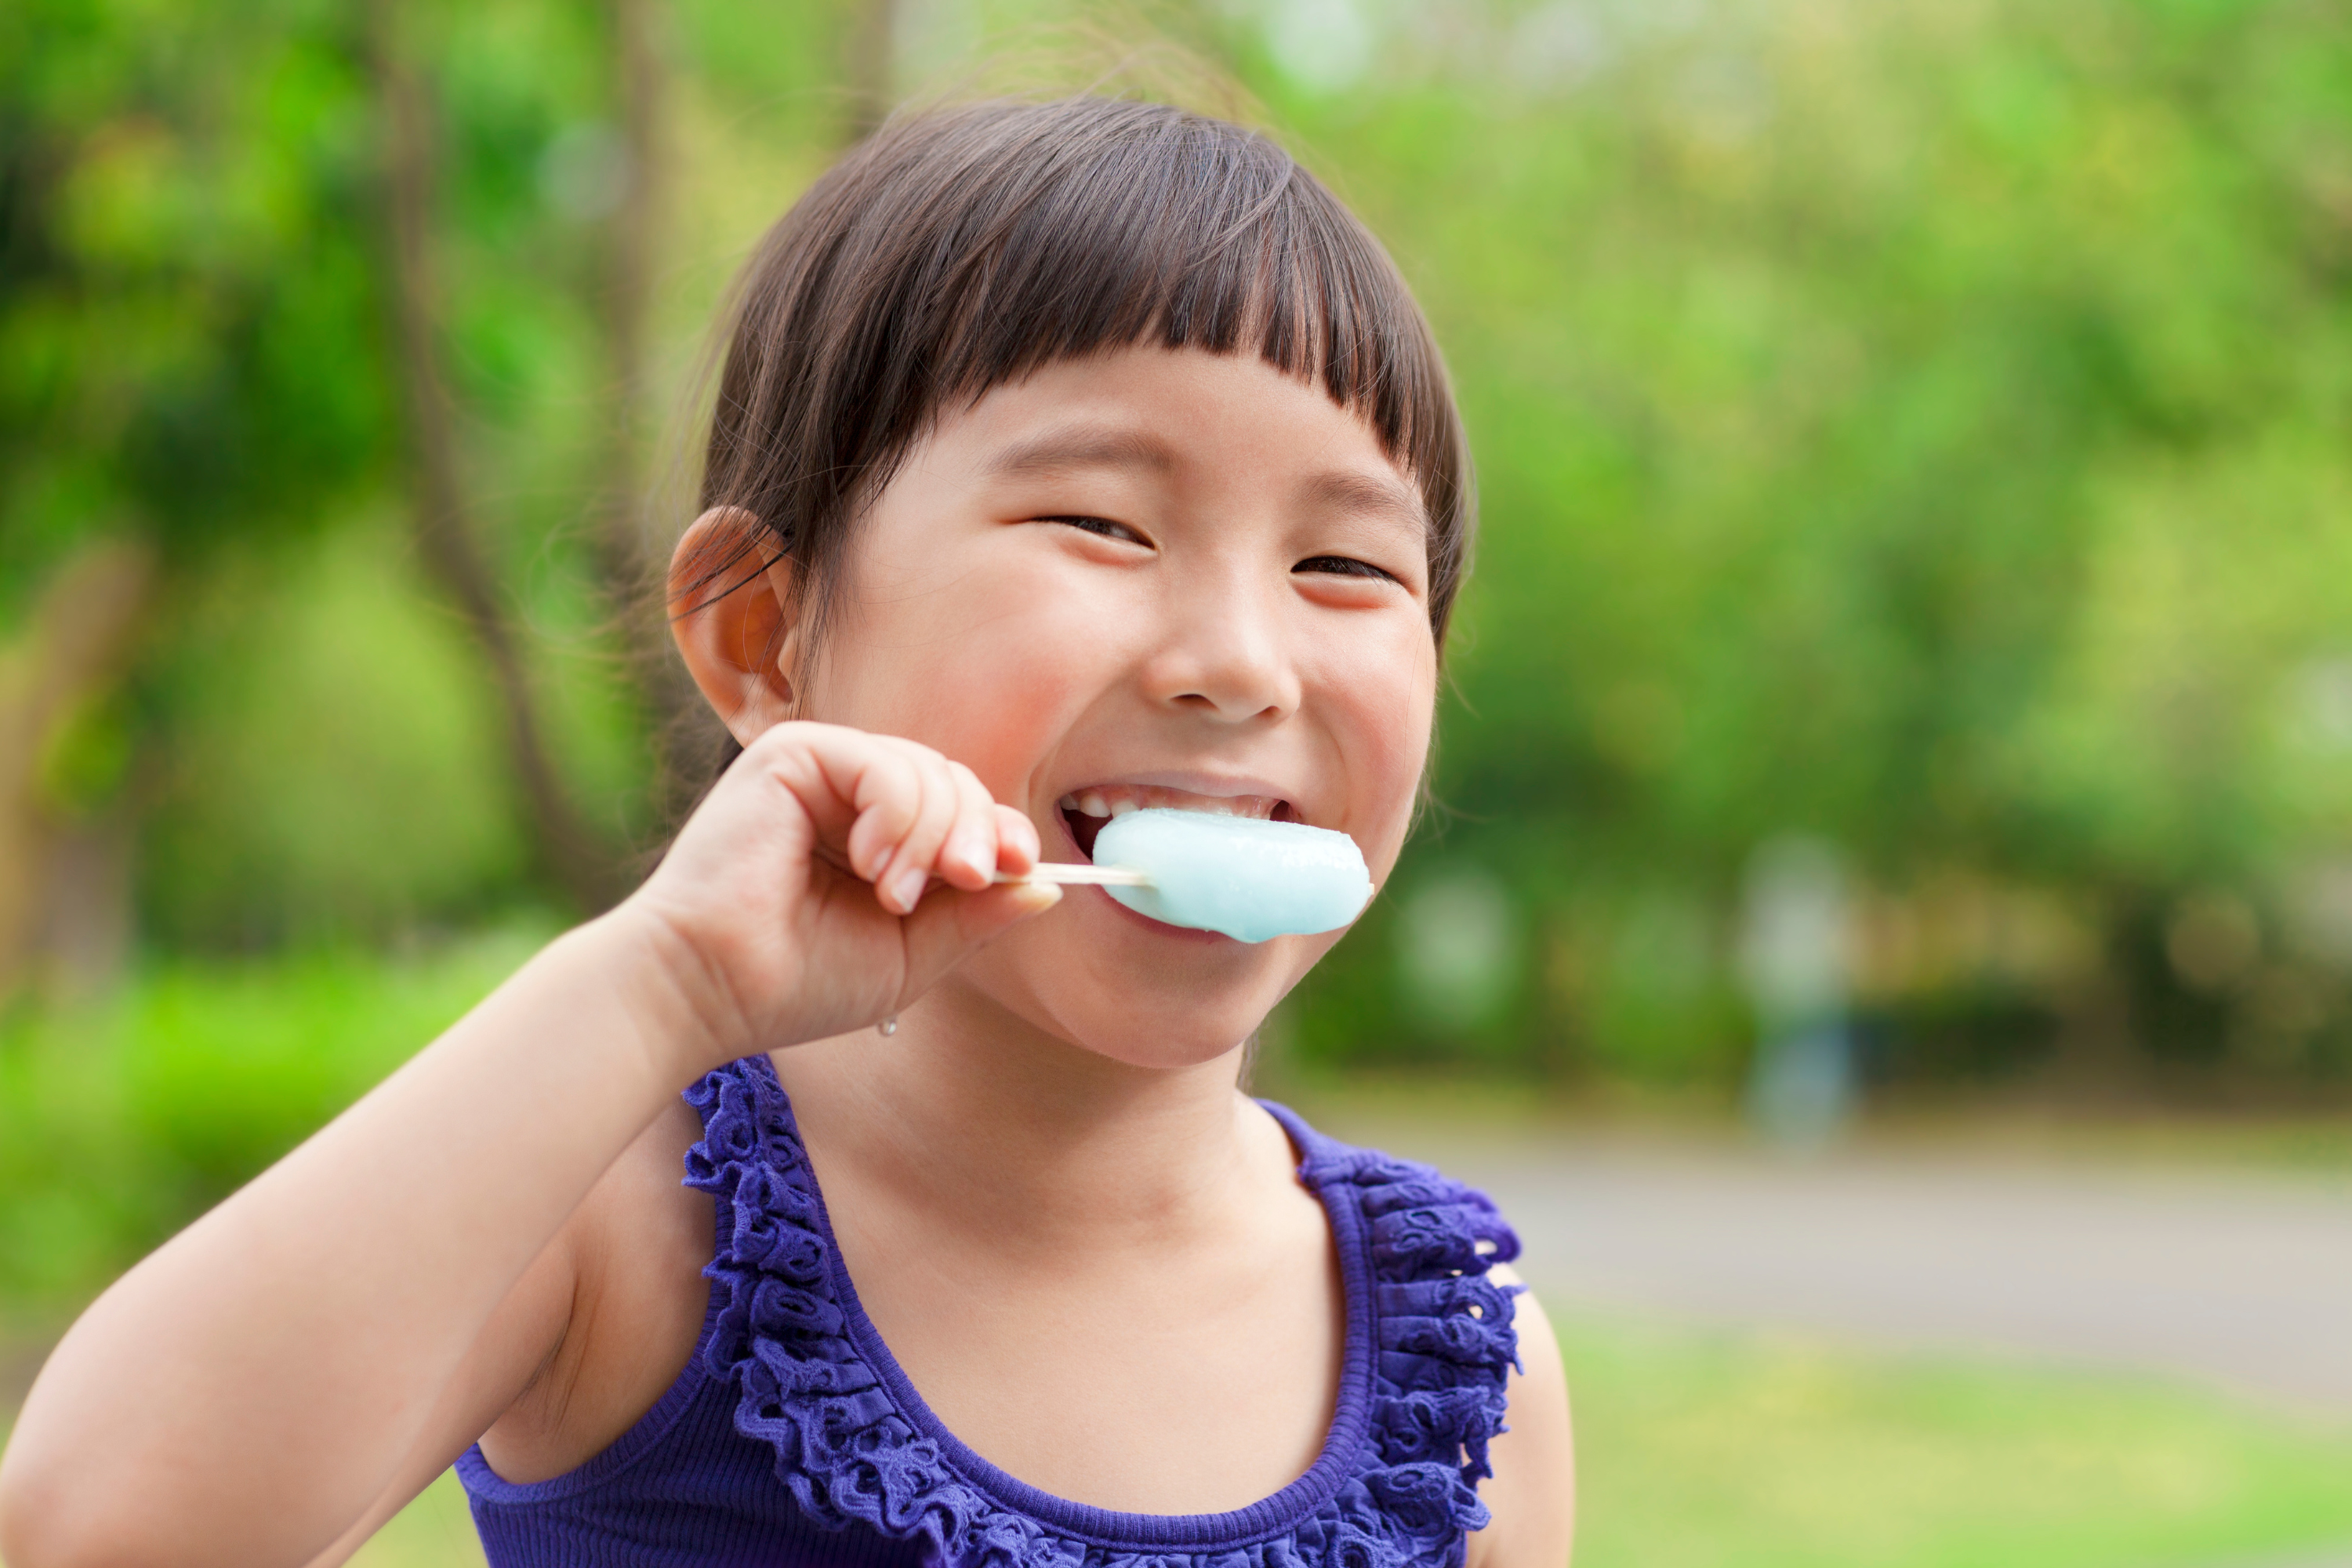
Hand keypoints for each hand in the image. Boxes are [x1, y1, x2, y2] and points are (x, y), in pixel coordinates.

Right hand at [619, 721, 1057, 1069]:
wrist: (711, 989)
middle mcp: (848, 797)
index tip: (1019, 870)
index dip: (1001, 835)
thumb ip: (974, 918)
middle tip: (965, 880)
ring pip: (927, 771)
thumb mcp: (912, 954)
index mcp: (874, 838)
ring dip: (931, 837)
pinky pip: (883, 763)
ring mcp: (821, 769)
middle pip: (954, 784)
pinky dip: (896, 815)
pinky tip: (869, 864)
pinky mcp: (792, 753)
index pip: (961, 813)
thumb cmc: (797, 982)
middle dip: (976, 834)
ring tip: (890, 895)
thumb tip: (1047, 887)